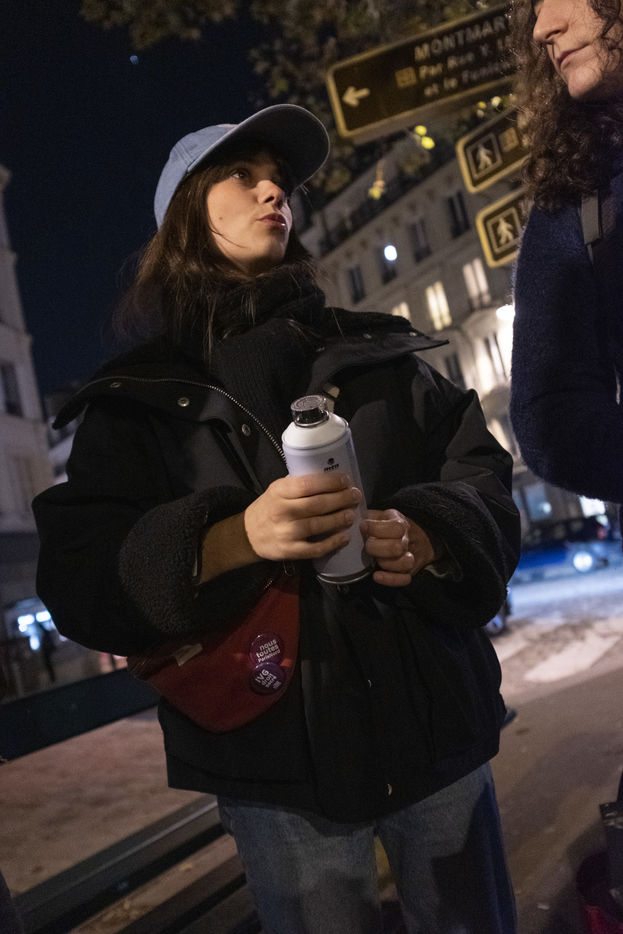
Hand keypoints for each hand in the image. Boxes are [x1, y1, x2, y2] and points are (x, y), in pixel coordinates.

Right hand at [244, 473, 362, 561]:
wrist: (248, 535)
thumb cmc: (269, 508)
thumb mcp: (277, 490)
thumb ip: (298, 485)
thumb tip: (331, 479)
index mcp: (279, 491)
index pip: (308, 484)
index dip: (331, 482)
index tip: (346, 480)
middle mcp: (282, 511)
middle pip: (317, 504)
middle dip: (341, 499)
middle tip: (355, 496)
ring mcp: (286, 532)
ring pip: (318, 525)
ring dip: (339, 519)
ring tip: (351, 515)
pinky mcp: (290, 550)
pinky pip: (315, 548)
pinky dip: (332, 543)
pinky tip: (344, 537)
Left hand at [363, 509, 442, 587]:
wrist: (417, 536)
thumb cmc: (390, 526)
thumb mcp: (382, 515)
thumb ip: (369, 516)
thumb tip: (353, 516)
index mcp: (400, 524)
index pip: (395, 528)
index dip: (375, 528)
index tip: (363, 527)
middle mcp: (407, 541)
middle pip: (397, 547)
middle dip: (376, 547)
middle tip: (368, 545)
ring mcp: (410, 557)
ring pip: (404, 564)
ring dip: (385, 563)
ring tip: (375, 559)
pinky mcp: (409, 572)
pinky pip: (404, 579)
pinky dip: (390, 579)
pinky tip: (377, 575)